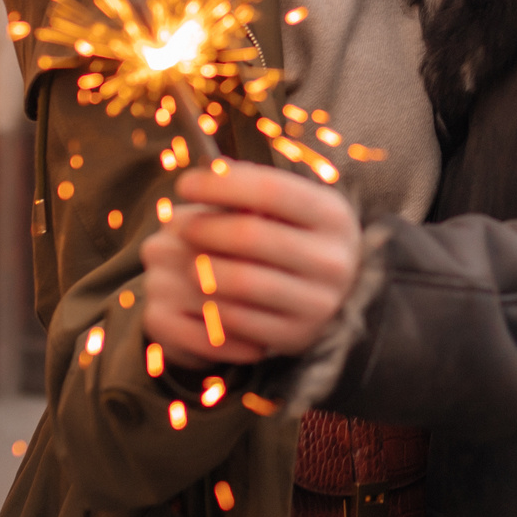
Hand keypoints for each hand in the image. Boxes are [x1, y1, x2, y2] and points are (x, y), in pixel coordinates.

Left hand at [139, 160, 361, 365]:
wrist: (336, 294)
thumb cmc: (296, 238)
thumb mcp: (291, 209)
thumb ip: (252, 192)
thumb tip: (201, 179)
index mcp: (333, 216)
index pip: (271, 190)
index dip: (221, 185)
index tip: (185, 183)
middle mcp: (333, 260)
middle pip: (251, 235)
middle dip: (205, 227)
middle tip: (180, 226)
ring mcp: (318, 303)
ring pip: (241, 281)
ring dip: (203, 268)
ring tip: (191, 261)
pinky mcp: (296, 336)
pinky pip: (238, 320)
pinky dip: (212, 304)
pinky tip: (204, 292)